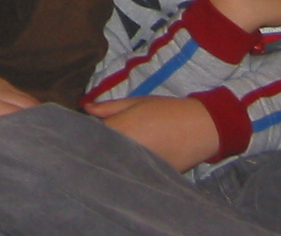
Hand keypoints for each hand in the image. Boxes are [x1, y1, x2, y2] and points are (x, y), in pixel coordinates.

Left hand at [85, 95, 220, 172]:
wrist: (199, 128)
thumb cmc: (166, 110)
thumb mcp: (136, 102)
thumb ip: (109, 107)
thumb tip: (86, 108)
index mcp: (119, 128)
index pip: (91, 136)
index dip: (85, 136)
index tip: (81, 134)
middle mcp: (124, 150)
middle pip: (99, 154)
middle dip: (95, 151)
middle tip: (91, 146)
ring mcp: (136, 166)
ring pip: (113, 167)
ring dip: (108, 162)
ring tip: (108, 156)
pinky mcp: (148, 178)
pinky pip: (128, 175)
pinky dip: (124, 171)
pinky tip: (124, 167)